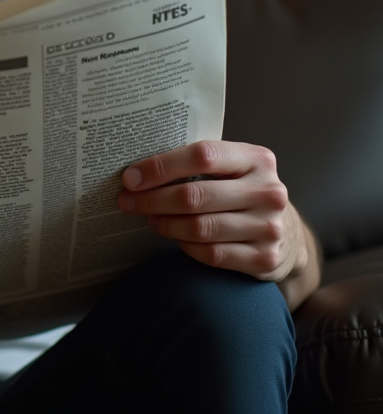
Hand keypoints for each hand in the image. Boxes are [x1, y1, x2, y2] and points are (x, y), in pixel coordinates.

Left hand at [118, 140, 308, 285]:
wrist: (287, 234)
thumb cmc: (242, 192)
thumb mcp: (232, 169)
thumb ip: (197, 163)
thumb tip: (137, 169)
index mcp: (257, 159)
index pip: (202, 155)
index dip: (160, 166)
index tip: (130, 178)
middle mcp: (269, 191)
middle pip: (194, 195)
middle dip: (151, 199)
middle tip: (126, 202)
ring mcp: (270, 227)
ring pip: (199, 228)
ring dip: (165, 224)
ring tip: (150, 218)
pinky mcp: (266, 258)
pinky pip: (211, 254)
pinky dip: (186, 246)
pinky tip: (176, 238)